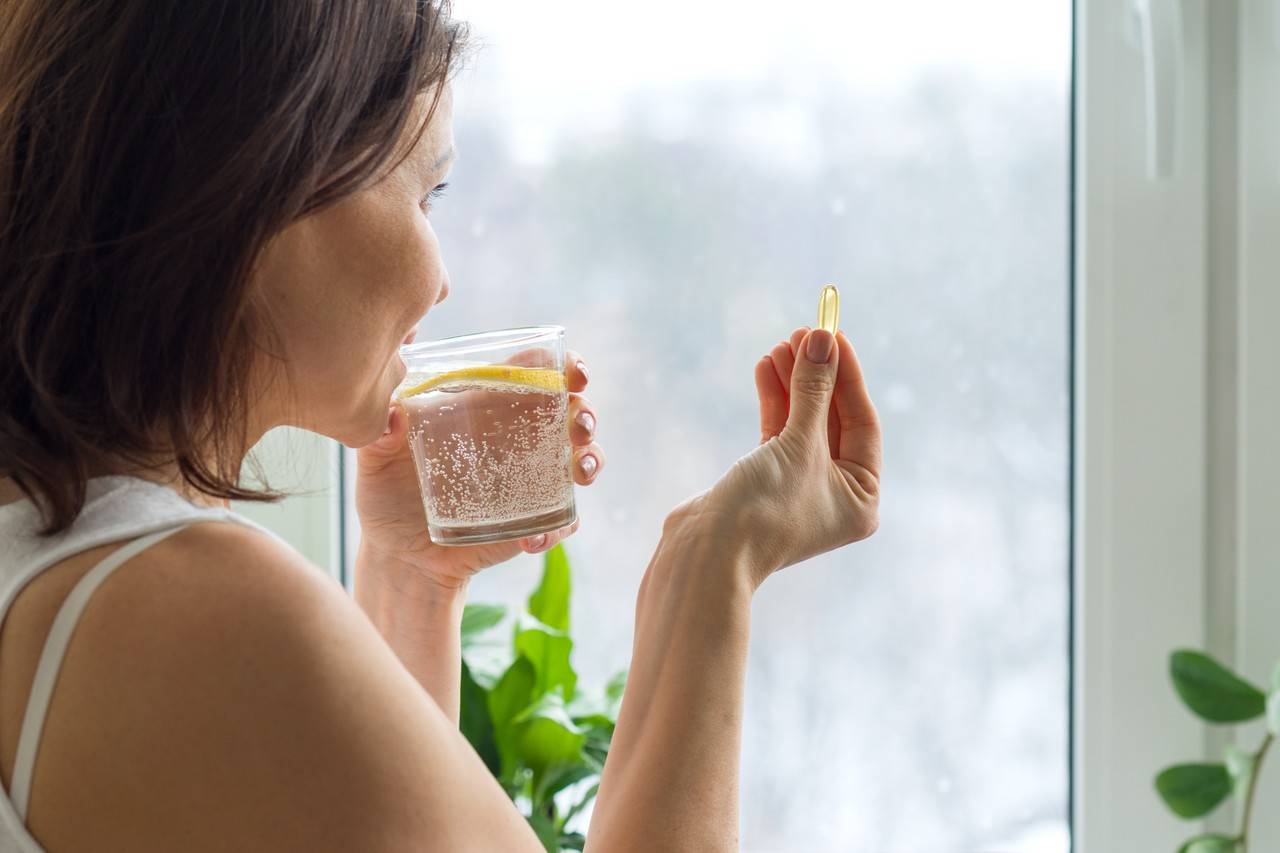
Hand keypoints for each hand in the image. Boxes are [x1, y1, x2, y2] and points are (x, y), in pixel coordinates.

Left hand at [354, 350, 606, 591]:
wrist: (397, 557)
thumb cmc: (386, 497)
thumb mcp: (374, 463)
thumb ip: (377, 436)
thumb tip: (391, 415)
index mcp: (485, 409)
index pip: (535, 374)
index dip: (564, 366)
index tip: (574, 371)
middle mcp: (516, 439)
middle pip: (570, 412)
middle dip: (586, 412)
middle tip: (578, 423)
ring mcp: (529, 480)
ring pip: (581, 460)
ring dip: (592, 459)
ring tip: (581, 471)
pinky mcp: (531, 521)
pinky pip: (562, 521)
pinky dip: (558, 527)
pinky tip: (532, 538)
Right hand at [676, 326, 880, 588]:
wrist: (705, 554)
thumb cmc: (762, 508)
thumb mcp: (797, 443)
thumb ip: (813, 389)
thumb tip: (822, 338)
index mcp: (862, 497)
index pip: (863, 422)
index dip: (847, 374)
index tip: (832, 333)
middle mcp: (835, 495)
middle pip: (833, 420)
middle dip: (817, 375)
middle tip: (803, 332)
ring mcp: (799, 488)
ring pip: (802, 423)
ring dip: (792, 383)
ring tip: (780, 345)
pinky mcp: (765, 481)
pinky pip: (777, 433)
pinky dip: (773, 402)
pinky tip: (765, 368)